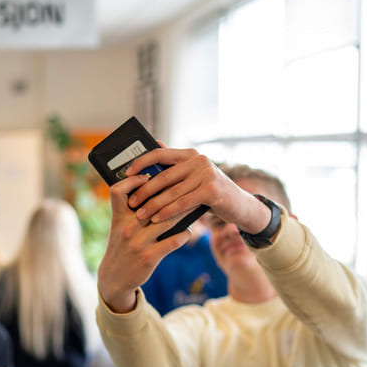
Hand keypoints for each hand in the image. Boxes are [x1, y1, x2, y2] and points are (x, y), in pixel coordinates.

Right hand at [97, 173, 190, 313]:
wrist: (114, 277)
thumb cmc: (121, 245)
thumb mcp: (119, 226)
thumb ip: (131, 210)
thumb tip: (156, 189)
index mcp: (118, 217)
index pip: (118, 190)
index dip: (132, 180)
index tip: (147, 177)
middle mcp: (127, 227)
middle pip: (152, 202)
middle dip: (172, 192)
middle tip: (187, 185)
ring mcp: (138, 242)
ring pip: (168, 219)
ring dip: (184, 212)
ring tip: (194, 206)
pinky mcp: (149, 256)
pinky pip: (174, 240)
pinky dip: (184, 234)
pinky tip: (186, 231)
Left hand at [124, 147, 271, 234]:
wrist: (240, 206)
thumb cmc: (210, 192)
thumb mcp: (192, 177)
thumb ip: (174, 167)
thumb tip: (152, 147)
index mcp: (189, 154)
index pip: (159, 153)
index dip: (141, 163)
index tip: (127, 174)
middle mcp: (198, 160)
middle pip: (163, 175)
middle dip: (144, 190)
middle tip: (131, 202)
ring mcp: (206, 174)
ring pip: (171, 191)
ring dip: (153, 205)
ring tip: (140, 215)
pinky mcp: (211, 190)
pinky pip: (183, 202)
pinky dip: (167, 212)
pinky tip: (156, 219)